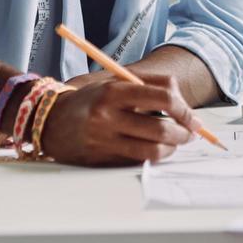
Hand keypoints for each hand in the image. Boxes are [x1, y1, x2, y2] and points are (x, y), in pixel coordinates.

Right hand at [38, 73, 195, 165]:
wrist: (50, 120)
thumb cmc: (91, 99)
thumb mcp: (115, 82)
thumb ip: (150, 85)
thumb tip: (183, 102)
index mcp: (113, 92)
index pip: (162, 98)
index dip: (184, 109)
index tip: (192, 117)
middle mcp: (108, 117)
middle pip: (160, 128)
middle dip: (183, 133)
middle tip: (190, 133)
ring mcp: (104, 141)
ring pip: (152, 150)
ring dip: (172, 148)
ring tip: (175, 142)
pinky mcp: (102, 160)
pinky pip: (137, 160)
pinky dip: (153, 156)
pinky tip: (155, 149)